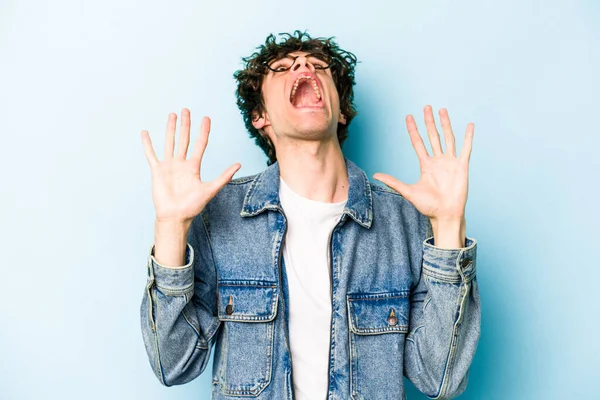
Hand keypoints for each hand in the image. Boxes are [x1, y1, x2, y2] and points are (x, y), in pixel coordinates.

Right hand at [141, 108, 240, 223]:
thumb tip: (239, 164)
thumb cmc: (192, 206)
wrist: (175, 217)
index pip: (200, 144)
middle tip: (186, 110)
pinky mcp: (157, 171)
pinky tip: (144, 133)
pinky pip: (151, 154)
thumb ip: (223, 177)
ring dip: (170, 129)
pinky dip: (147, 144)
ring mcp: (169, 166)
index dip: (203, 131)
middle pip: (184, 139)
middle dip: (186, 125)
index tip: (206, 118)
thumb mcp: (210, 190)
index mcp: (194, 167)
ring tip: (172, 115)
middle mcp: (181, 164)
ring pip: (170, 142)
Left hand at [373, 105, 473, 224]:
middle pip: (432, 136)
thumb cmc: (428, 206)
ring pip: (448, 138)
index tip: (408, 117)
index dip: (413, 130)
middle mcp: (438, 161)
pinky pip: (465, 149)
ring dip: (445, 124)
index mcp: (426, 165)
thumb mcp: (408, 191)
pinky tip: (469, 125)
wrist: (445, 215)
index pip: (418, 143)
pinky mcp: (461, 166)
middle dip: (429, 122)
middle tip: (426, 107)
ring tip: (442, 110)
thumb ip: (393, 182)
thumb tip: (375, 175)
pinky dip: (468, 137)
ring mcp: (450, 162)